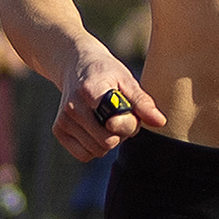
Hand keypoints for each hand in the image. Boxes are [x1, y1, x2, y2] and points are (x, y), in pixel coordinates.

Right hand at [51, 42, 164, 161]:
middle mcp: (72, 106)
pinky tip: (95, 129)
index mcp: (90, 91)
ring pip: (97, 150)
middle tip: (119, 115)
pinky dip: (94, 147)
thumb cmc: (105, 72)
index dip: (128, 123)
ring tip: (106, 120)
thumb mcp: (126, 79)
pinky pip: (84, 155)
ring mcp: (63, 119)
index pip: (113, 125)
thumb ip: (142, 101)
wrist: (75, 63)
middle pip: (107, 142)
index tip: (128, 109)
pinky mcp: (58, 130)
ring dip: (108, 140)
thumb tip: (160, 122)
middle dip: (121, 133)